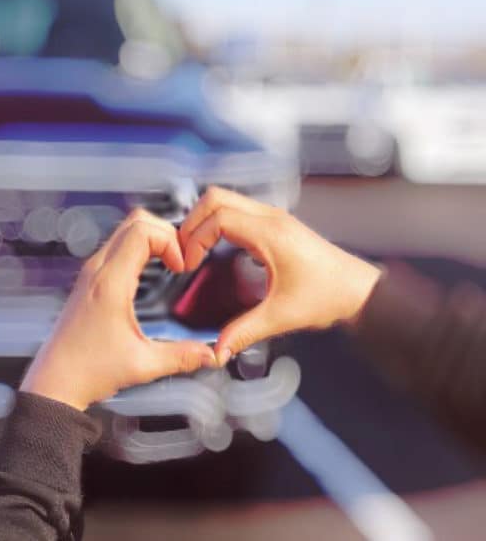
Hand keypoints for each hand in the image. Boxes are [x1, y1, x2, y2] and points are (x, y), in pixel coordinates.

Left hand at [20, 208, 217, 410]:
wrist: (54, 382)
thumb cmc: (85, 371)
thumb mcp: (143, 365)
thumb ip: (182, 357)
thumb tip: (210, 353)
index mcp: (109, 284)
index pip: (143, 231)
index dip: (171, 240)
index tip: (181, 265)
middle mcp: (96, 272)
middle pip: (134, 221)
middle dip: (166, 232)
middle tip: (180, 258)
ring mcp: (89, 274)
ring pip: (123, 231)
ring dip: (151, 238)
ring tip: (169, 263)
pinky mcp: (88, 282)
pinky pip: (115, 247)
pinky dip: (138, 248)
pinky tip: (150, 272)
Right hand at [178, 187, 381, 365]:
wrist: (360, 291)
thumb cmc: (331, 295)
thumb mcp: (282, 316)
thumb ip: (244, 332)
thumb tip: (218, 347)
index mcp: (271, 233)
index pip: (217, 217)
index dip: (195, 238)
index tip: (190, 262)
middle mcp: (272, 218)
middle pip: (215, 198)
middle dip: (192, 221)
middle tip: (184, 249)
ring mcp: (274, 218)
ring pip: (225, 200)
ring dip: (204, 220)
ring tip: (195, 248)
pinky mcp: (275, 225)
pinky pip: (237, 210)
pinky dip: (218, 222)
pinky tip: (216, 247)